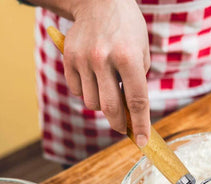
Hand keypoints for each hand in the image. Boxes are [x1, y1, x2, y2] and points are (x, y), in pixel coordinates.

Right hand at [63, 0, 150, 145]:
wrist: (98, 1)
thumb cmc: (127, 30)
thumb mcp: (142, 53)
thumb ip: (137, 83)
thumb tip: (130, 114)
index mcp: (128, 57)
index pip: (136, 101)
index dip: (140, 125)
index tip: (142, 142)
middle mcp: (104, 59)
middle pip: (111, 108)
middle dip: (119, 124)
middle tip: (123, 128)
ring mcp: (84, 59)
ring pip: (92, 103)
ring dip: (102, 105)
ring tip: (108, 90)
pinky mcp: (68, 58)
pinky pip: (78, 91)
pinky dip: (87, 92)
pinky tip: (94, 79)